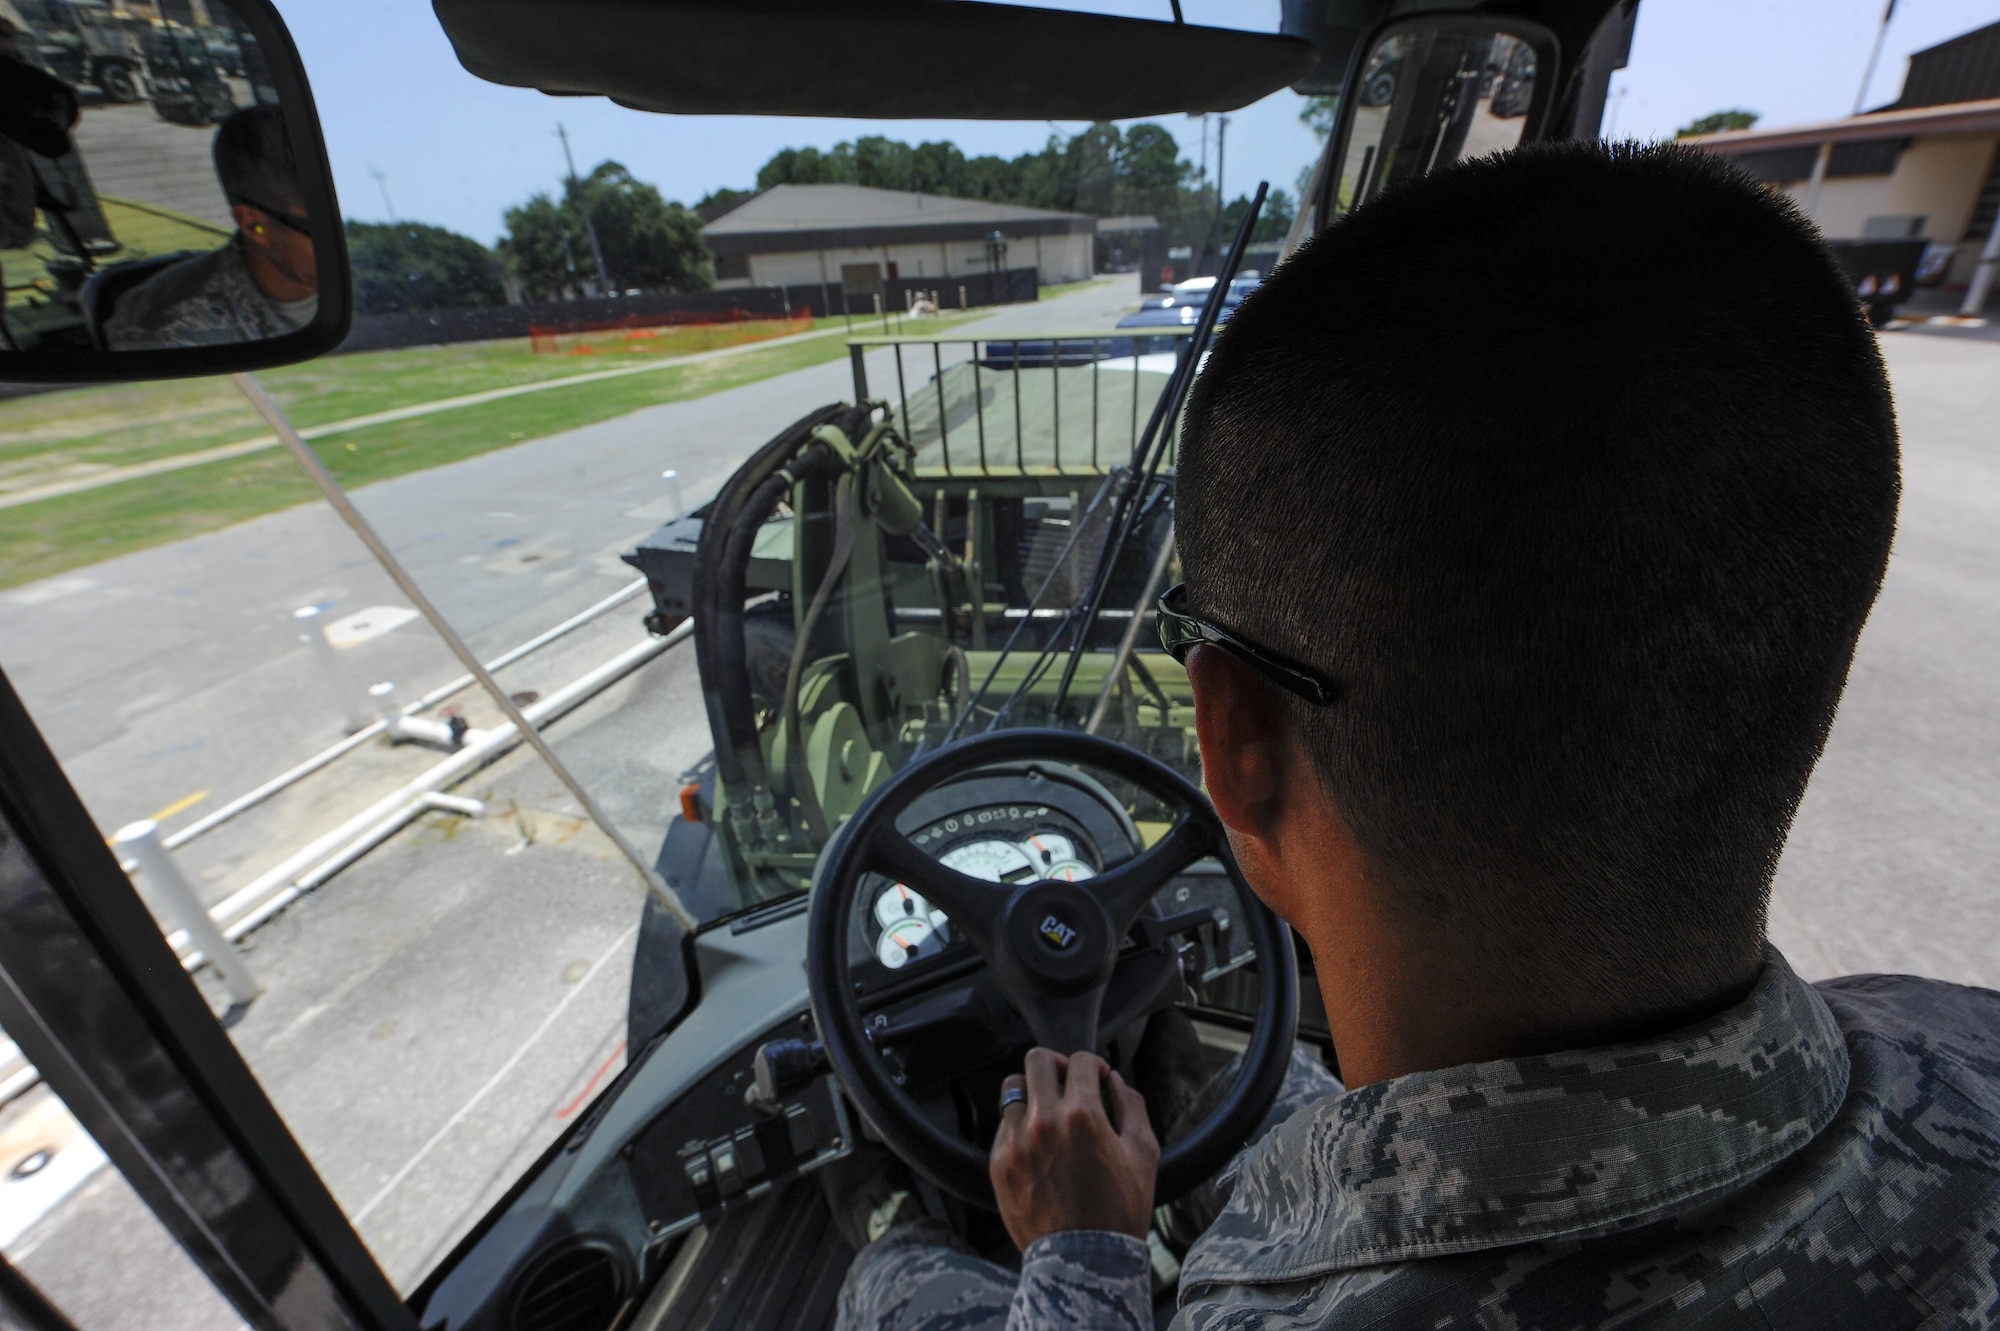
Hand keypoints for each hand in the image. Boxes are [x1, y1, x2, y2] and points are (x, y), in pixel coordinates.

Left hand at [989, 1048, 1158, 1249]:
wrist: (1082, 1262)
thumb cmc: (1119, 1210)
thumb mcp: (1143, 1154)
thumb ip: (1132, 1106)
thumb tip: (1115, 1081)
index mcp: (1082, 1116)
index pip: (1080, 1061)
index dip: (1094, 1064)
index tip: (1098, 1078)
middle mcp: (1043, 1122)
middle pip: (1037, 1061)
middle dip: (1058, 1065)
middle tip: (1070, 1083)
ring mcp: (1015, 1143)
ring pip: (1012, 1089)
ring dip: (1034, 1092)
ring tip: (1049, 1111)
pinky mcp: (998, 1164)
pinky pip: (1003, 1125)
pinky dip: (1020, 1124)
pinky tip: (1038, 1143)